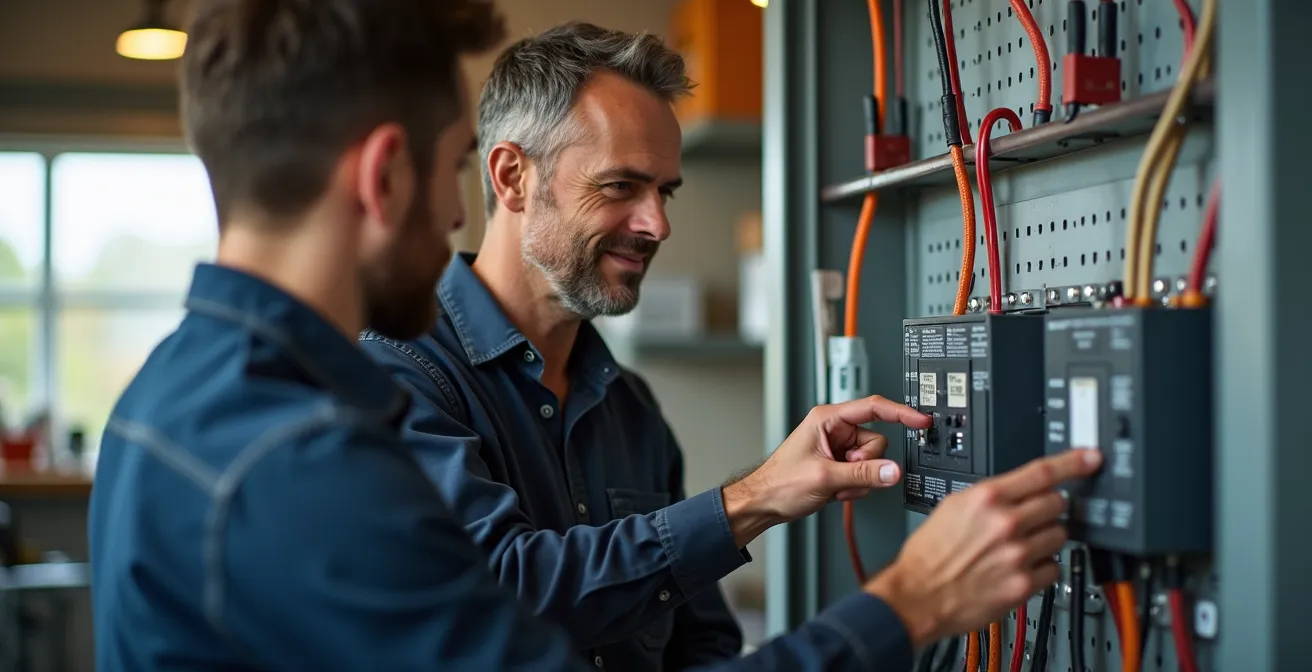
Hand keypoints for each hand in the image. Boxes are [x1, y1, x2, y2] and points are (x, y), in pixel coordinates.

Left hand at [721, 395, 930, 546]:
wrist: (764, 504)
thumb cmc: (779, 483)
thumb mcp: (824, 478)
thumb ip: (863, 474)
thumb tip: (892, 470)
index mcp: (827, 419)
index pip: (873, 408)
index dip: (900, 412)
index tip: (920, 420)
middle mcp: (835, 430)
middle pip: (876, 442)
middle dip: (866, 464)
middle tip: (844, 474)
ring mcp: (838, 449)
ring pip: (873, 461)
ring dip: (859, 479)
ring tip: (835, 485)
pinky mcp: (840, 465)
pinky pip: (865, 475)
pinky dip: (855, 486)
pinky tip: (836, 491)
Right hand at [864, 449, 1102, 647]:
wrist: (917, 594)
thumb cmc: (930, 553)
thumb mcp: (953, 506)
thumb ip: (991, 495)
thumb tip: (1023, 487)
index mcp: (986, 498)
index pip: (1042, 472)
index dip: (1073, 462)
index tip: (1092, 458)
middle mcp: (1005, 523)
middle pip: (1058, 503)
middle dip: (1049, 508)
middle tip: (1033, 517)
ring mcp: (1018, 555)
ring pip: (1060, 535)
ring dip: (1047, 538)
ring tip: (1020, 546)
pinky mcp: (1024, 585)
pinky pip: (1054, 568)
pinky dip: (1043, 568)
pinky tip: (1020, 568)